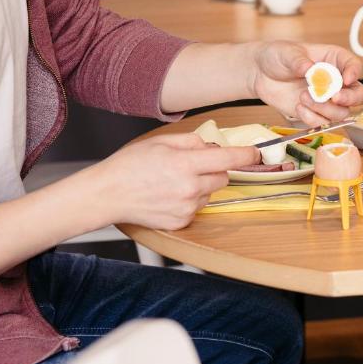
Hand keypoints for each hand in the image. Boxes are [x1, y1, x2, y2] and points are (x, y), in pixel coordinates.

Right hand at [92, 133, 259, 230]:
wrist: (107, 194)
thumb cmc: (129, 166)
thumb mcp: (160, 142)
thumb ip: (192, 141)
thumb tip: (212, 145)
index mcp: (185, 163)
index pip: (229, 159)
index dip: (246, 155)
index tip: (256, 153)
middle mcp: (189, 187)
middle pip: (223, 178)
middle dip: (214, 170)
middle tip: (191, 166)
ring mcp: (186, 208)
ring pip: (210, 194)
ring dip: (201, 187)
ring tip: (173, 183)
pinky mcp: (181, 222)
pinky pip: (198, 208)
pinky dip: (189, 202)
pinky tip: (169, 196)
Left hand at [248, 41, 362, 125]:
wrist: (259, 73)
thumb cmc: (277, 56)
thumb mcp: (287, 53)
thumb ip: (300, 61)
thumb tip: (310, 69)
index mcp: (333, 60)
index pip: (353, 65)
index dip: (354, 73)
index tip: (346, 79)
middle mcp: (335, 80)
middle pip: (357, 94)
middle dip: (348, 98)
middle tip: (334, 97)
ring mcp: (326, 99)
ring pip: (341, 112)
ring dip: (324, 109)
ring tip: (304, 97)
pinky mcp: (315, 112)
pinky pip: (323, 122)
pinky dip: (312, 118)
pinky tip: (299, 107)